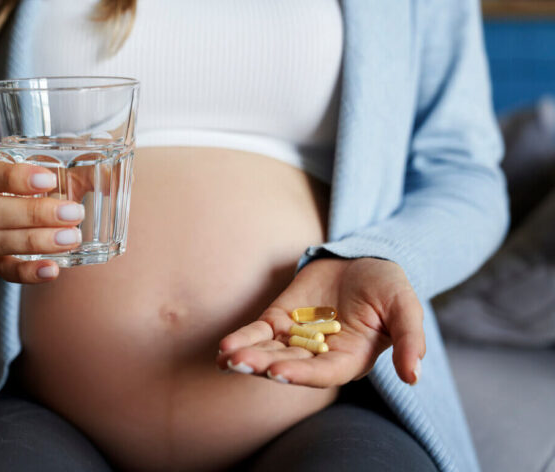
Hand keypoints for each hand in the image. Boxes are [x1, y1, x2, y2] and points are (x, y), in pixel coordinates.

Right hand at [0, 145, 92, 282]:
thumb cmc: (27, 181)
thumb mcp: (45, 167)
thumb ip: (78, 171)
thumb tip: (117, 179)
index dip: (14, 178)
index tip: (49, 180)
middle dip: (33, 214)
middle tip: (73, 213)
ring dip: (35, 241)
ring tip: (71, 240)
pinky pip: (2, 270)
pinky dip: (27, 273)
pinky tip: (52, 271)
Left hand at [216, 257, 425, 386]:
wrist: (363, 260)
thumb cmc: (388, 287)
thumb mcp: (405, 308)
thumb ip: (408, 340)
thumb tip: (414, 377)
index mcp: (349, 360)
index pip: (323, 374)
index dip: (301, 374)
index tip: (278, 372)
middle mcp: (319, 356)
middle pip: (288, 365)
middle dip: (264, 365)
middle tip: (241, 362)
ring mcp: (296, 339)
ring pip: (269, 351)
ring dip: (247, 355)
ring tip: (227, 356)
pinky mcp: (280, 320)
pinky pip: (258, 334)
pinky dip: (242, 340)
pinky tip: (224, 350)